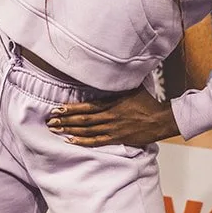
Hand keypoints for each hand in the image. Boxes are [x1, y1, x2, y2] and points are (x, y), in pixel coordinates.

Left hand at [47, 87, 178, 146]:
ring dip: (70, 130)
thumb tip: (111, 70)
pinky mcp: (117, 138)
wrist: (161, 120)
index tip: (57, 108)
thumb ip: (119, 83)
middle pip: (84, 119)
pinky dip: (83, 141)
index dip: (72, 108)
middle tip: (50, 121)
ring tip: (56, 130)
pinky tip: (71, 141)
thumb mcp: (133, 88)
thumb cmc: (148, 103)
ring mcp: (113, 128)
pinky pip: (97, 141)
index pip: (88, 106)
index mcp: (113, 102)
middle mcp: (110, 116)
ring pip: (87, 130)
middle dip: (65, 120)